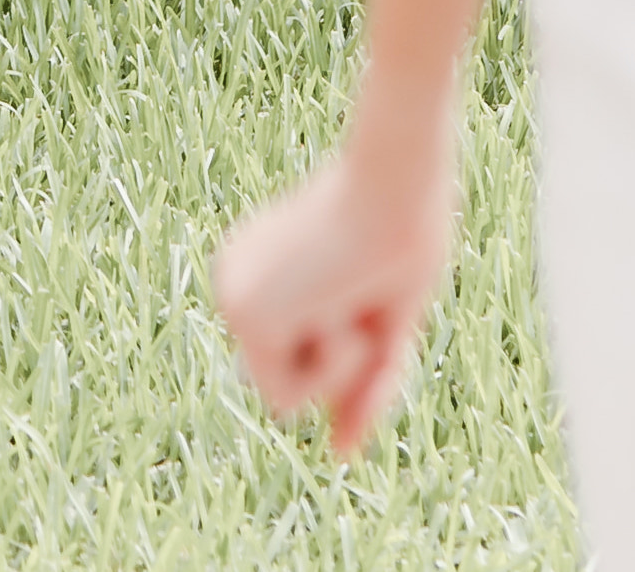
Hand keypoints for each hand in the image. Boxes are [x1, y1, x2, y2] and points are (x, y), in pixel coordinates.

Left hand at [212, 113, 457, 459]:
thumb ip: (360, 388)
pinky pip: (289, 398)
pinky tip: (340, 303)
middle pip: (287, 388)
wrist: (398, 181)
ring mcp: (232, 298)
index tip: (364, 297)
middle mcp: (233, 281)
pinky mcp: (245, 315)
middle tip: (363, 297)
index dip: (345, 355)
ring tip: (351, 297)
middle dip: (343, 365)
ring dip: (338, 365)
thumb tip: (340, 453)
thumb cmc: (402, 235)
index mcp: (260, 271)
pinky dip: (332, 366)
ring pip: (284, 401)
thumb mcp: (383, 328)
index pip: (296, 361)